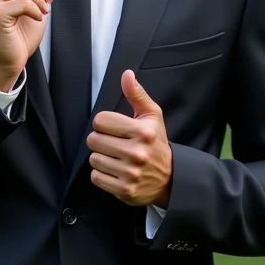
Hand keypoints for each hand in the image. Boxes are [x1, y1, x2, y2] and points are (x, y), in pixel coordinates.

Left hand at [86, 70, 172, 206]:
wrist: (170, 178)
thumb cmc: (156, 143)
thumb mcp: (151, 116)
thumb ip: (137, 94)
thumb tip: (126, 74)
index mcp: (142, 132)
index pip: (100, 120)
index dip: (104, 123)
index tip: (114, 128)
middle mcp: (136, 152)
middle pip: (93, 140)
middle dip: (101, 141)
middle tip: (114, 144)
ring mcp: (130, 173)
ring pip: (93, 159)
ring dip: (101, 158)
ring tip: (115, 158)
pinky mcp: (124, 189)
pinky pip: (96, 177)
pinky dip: (102, 175)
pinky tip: (115, 171)